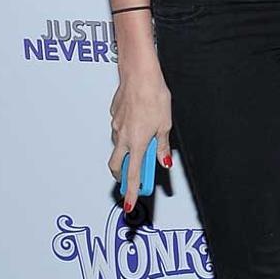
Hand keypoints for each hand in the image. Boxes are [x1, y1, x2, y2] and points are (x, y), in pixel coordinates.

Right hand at [109, 63, 172, 212]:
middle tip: (133, 178)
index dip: (131, 192)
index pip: (133, 176)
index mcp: (137, 143)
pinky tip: (140, 121)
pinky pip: (119, 129)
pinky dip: (127, 133)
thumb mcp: (165, 124)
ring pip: (118, 146)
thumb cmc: (154, 95)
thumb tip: (164, 161)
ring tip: (145, 141)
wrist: (139, 73)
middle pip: (117, 166)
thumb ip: (163, 145)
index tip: (129, 205)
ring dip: (127, 151)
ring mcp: (116, 126)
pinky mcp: (114, 114)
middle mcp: (122, 137)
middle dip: (122, 175)